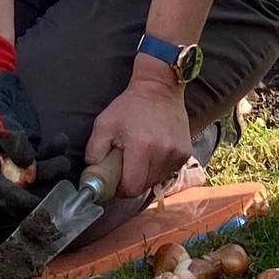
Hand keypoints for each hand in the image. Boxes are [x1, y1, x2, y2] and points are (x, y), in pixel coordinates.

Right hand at [0, 32, 70, 215]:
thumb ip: (8, 135)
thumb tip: (27, 163)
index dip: (11, 197)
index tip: (30, 204)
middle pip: (13, 187)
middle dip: (35, 194)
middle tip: (56, 198)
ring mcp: (11, 154)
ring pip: (32, 174)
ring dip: (49, 171)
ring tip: (63, 161)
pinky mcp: (26, 145)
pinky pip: (41, 157)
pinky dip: (53, 153)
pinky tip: (61, 142)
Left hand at [85, 67, 192, 198]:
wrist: (160, 88)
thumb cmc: (129, 106)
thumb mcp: (103, 124)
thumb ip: (94, 153)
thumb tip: (93, 178)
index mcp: (141, 146)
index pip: (131, 187)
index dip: (120, 190)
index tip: (115, 181)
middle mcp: (163, 152)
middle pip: (144, 186)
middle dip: (132, 180)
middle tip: (126, 165)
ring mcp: (177, 153)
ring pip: (157, 180)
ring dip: (146, 174)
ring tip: (140, 155)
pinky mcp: (185, 153)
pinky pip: (168, 171)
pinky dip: (158, 167)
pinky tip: (153, 151)